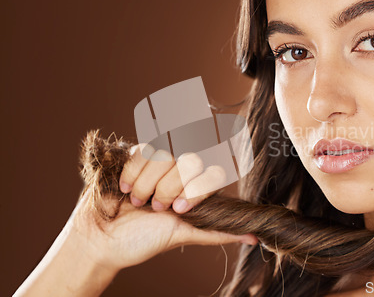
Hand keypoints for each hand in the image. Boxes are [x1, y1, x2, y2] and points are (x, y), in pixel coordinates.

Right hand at [70, 144, 256, 272]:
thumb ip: (218, 232)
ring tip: (140, 203)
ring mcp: (159, 160)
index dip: (198, 187)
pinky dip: (135, 172)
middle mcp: (181, 171)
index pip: (214, 169)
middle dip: (171, 187)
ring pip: (168, 153)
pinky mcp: (137, 154)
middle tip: (158, 208)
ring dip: (150, 183)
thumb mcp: (184, 234)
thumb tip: (254, 237)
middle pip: (191, 160)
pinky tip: (127, 189)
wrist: (103, 240)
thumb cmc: (143, 240)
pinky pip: (144, 148)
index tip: (179, 209)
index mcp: (196, 187)